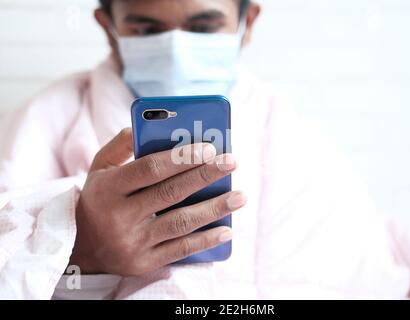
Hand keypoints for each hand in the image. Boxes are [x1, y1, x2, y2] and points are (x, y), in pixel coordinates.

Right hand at [69, 128, 245, 275]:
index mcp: (108, 189)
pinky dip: (205, 240)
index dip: (181, 158)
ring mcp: (132, 243)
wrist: (81, 247)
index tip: (209, 148)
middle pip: (170, 193)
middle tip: (231, 161)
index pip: (149, 170)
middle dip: (205, 176)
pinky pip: (180, 250)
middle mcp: (119, 217)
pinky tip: (226, 230)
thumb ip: (119, 146)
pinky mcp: (144, 263)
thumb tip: (146, 126)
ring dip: (214, 209)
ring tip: (240, 196)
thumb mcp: (99, 169)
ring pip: (180, 223)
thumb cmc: (99, 199)